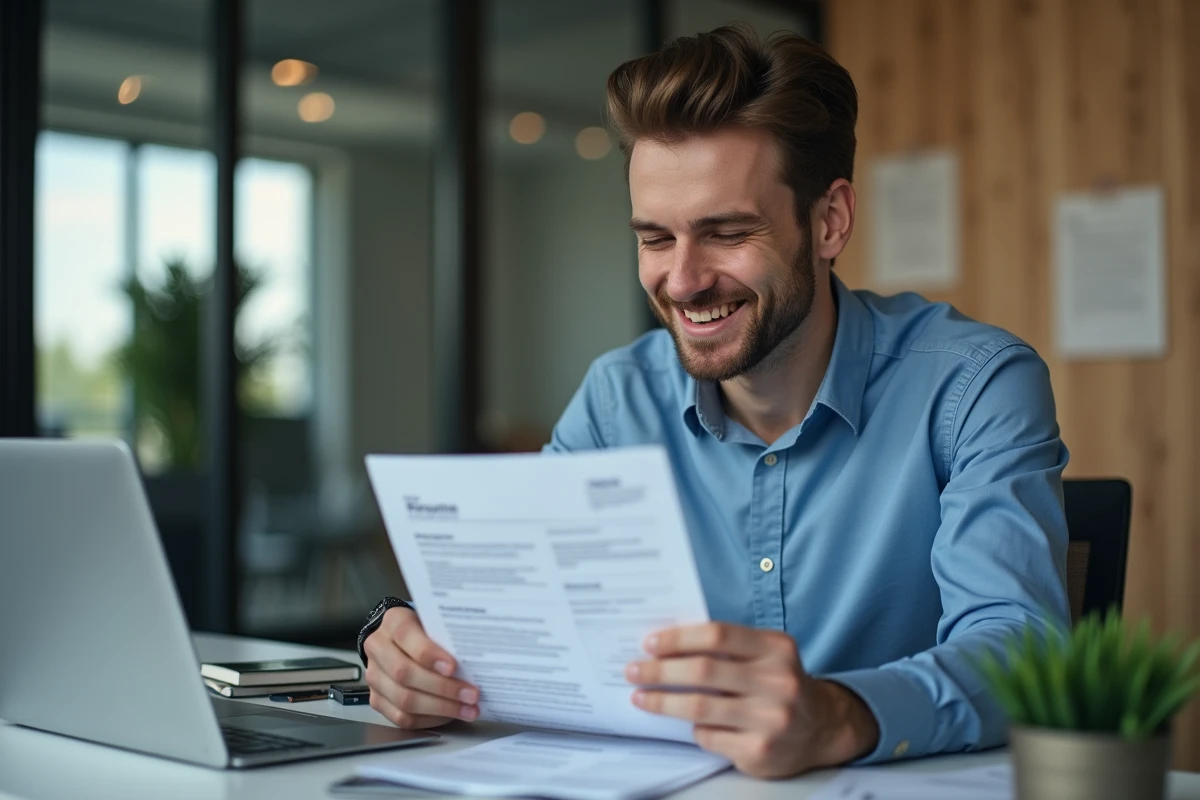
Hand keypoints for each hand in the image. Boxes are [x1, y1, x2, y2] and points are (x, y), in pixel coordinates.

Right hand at [362, 607, 479, 728]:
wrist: (399, 641)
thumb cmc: (424, 630)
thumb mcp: (435, 622)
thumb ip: (447, 635)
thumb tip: (477, 659)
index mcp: (394, 622)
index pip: (406, 636)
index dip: (429, 654)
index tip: (453, 667)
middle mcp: (378, 649)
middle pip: (404, 673)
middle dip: (442, 687)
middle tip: (471, 695)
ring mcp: (374, 676)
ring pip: (404, 700)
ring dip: (441, 708)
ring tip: (468, 710)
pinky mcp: (376, 699)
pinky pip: (401, 717)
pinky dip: (429, 719)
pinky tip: (450, 715)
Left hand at [625, 622, 878, 777]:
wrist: (821, 728)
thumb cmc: (778, 683)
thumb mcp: (766, 654)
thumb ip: (727, 647)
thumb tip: (666, 646)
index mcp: (776, 648)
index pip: (718, 634)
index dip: (679, 638)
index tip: (650, 643)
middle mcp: (778, 682)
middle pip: (704, 671)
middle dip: (660, 671)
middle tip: (634, 670)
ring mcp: (771, 719)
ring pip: (700, 707)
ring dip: (663, 701)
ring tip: (641, 696)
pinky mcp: (760, 750)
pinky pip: (709, 736)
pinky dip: (693, 728)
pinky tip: (686, 724)